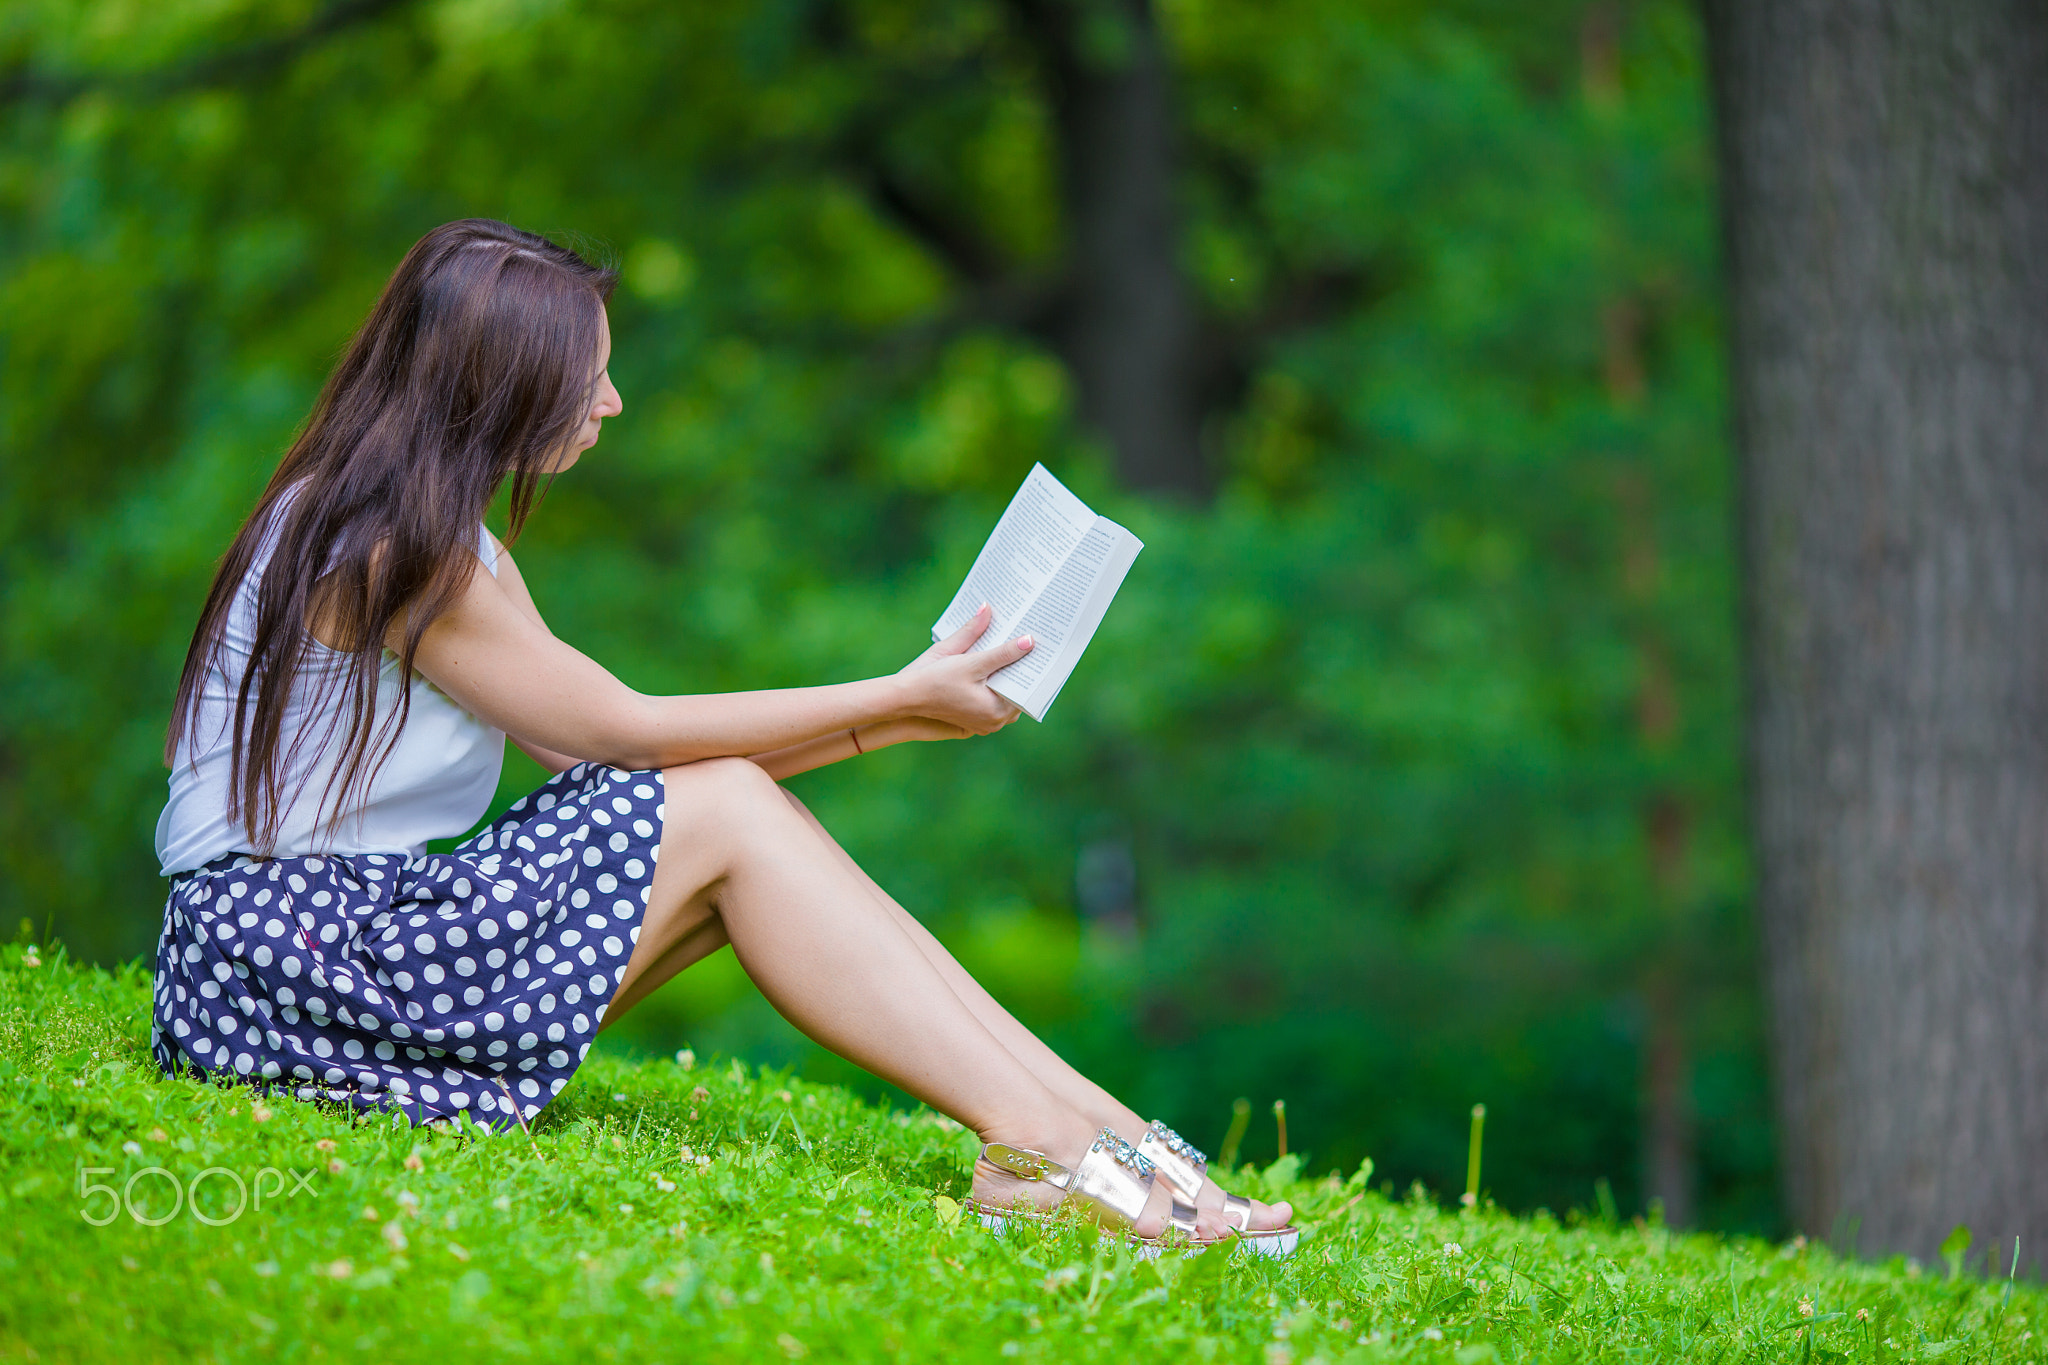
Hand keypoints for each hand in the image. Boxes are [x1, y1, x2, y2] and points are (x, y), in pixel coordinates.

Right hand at [899, 604, 1030, 734]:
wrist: (907, 696)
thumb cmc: (937, 680)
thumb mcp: (971, 661)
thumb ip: (1001, 650)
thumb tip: (1028, 638)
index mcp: (997, 711)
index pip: (1026, 687)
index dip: (1031, 666)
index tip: (1038, 647)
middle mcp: (994, 722)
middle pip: (1018, 692)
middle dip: (1021, 669)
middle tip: (1029, 644)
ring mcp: (984, 723)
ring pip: (1006, 696)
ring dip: (1008, 676)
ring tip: (1013, 651)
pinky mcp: (974, 719)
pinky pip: (994, 699)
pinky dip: (996, 684)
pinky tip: (994, 664)